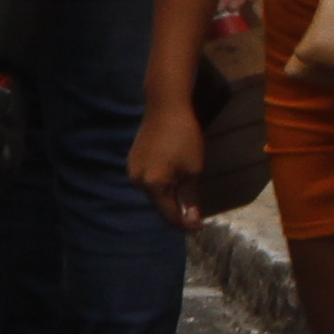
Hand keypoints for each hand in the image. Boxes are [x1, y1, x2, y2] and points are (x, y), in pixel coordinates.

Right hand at [125, 98, 205, 233]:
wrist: (165, 107)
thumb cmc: (184, 137)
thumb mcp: (193, 170)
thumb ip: (190, 198)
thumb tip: (192, 221)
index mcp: (153, 185)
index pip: (169, 215)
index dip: (186, 224)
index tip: (201, 226)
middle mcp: (138, 182)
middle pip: (159, 206)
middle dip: (176, 211)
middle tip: (195, 213)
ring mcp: (132, 171)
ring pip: (153, 194)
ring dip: (168, 197)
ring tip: (185, 195)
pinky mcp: (132, 162)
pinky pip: (148, 181)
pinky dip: (160, 185)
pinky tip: (172, 178)